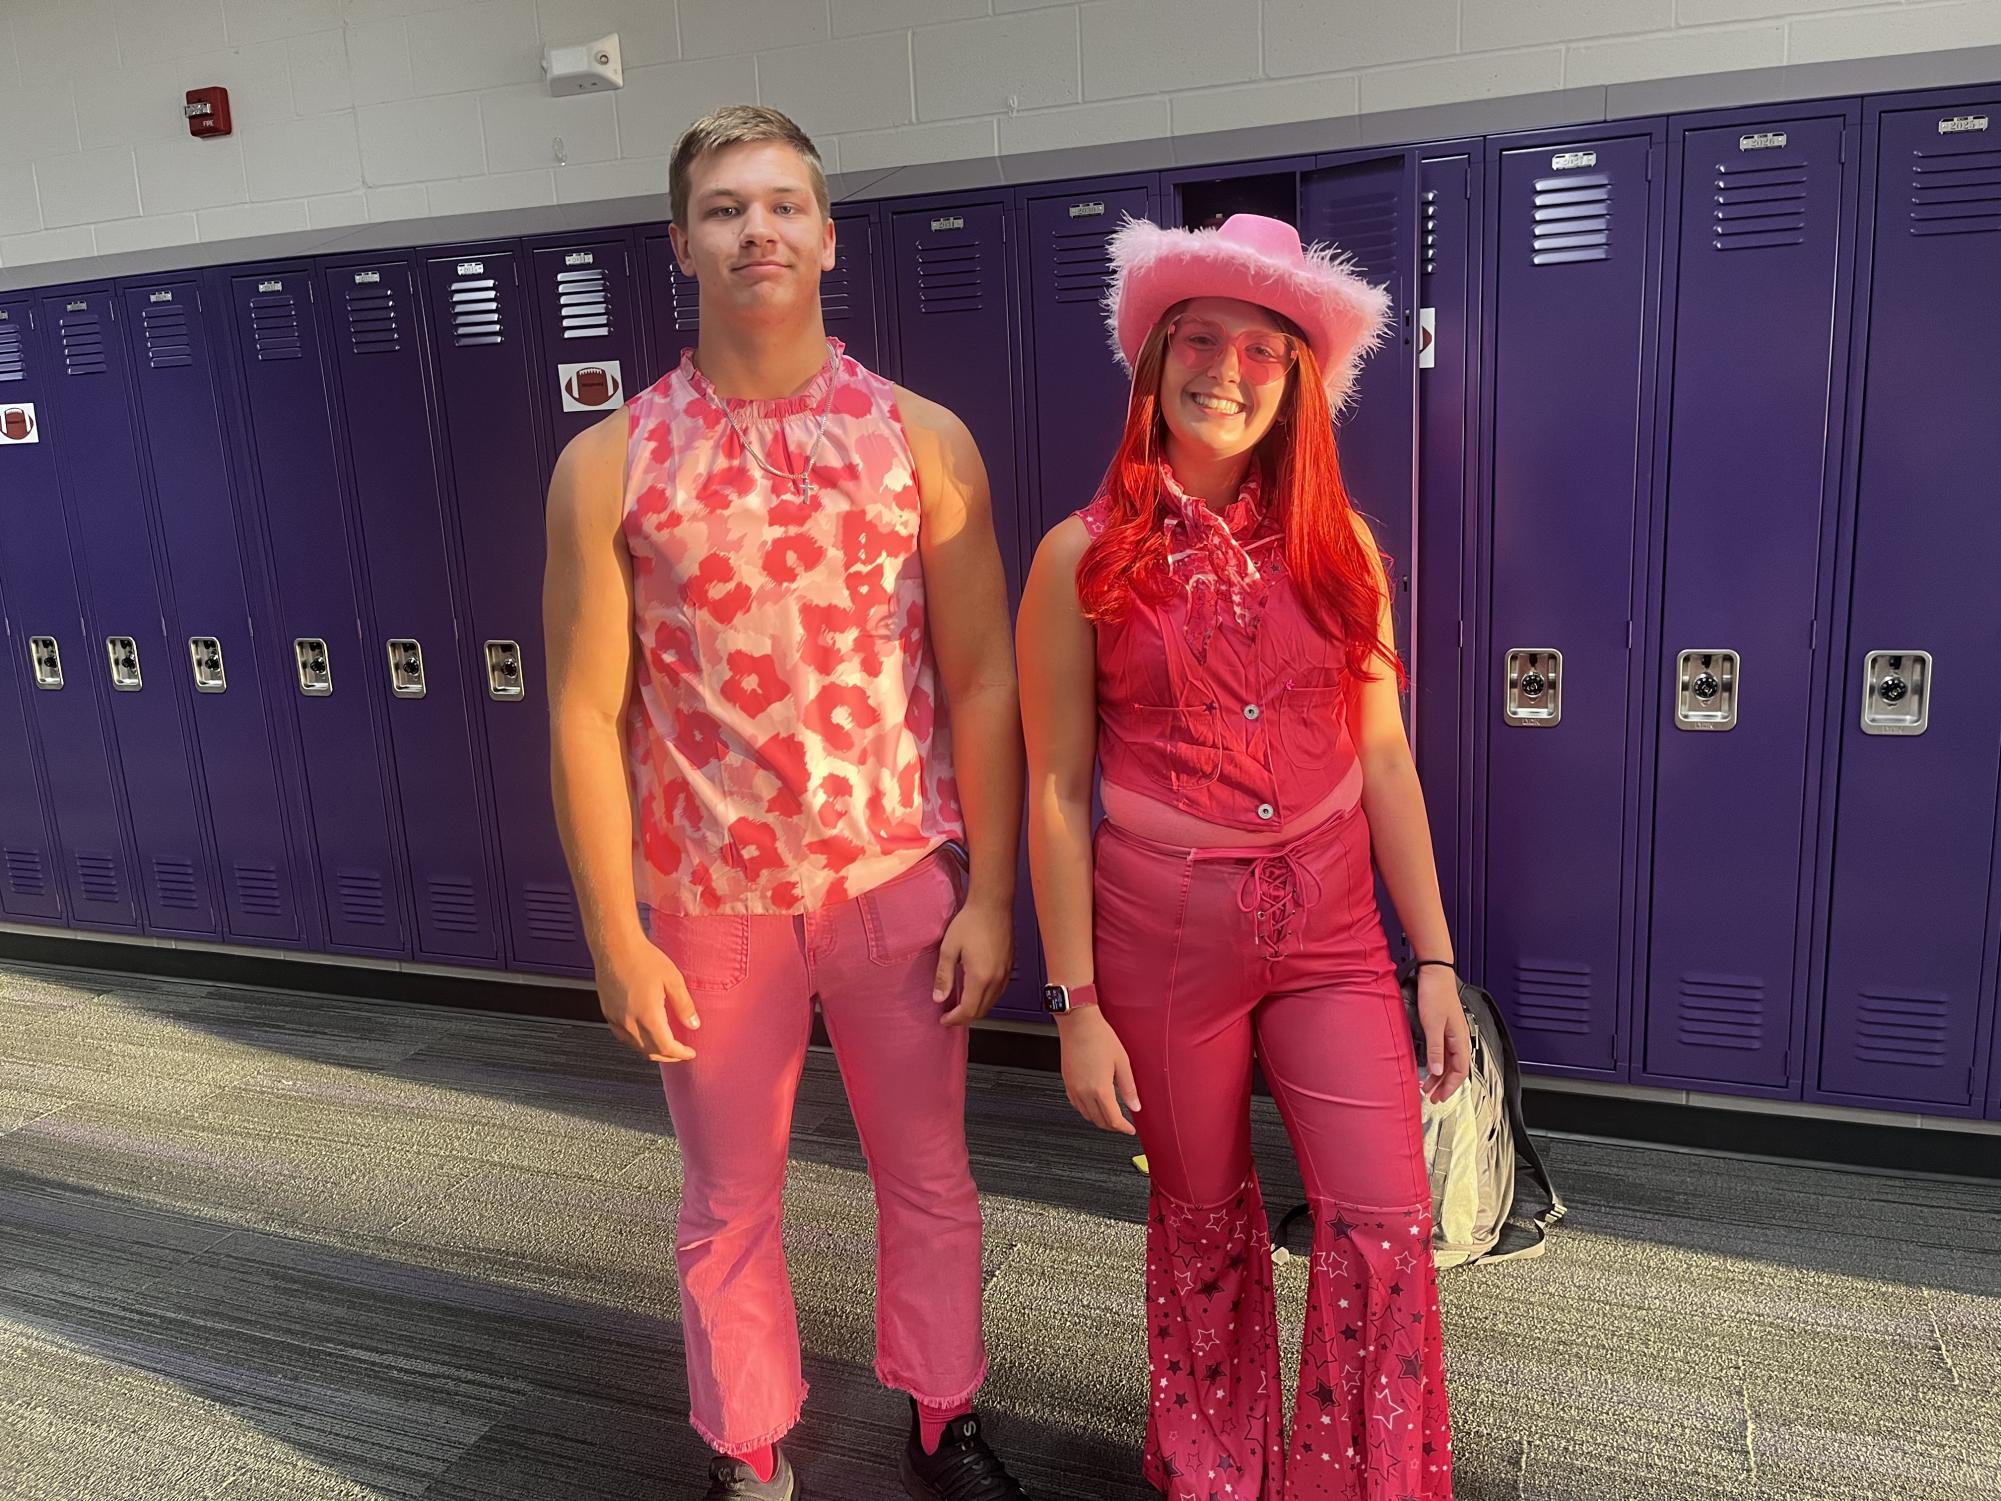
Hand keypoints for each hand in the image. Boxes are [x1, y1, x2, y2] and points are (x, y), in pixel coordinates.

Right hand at [595, 931, 700, 1062]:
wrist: (615, 946)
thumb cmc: (642, 958)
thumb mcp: (673, 980)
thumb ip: (684, 1005)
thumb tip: (693, 1024)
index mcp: (647, 1015)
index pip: (666, 1047)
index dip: (680, 1054)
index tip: (689, 1053)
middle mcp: (629, 1021)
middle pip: (650, 1052)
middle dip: (668, 1056)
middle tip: (680, 1053)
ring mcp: (616, 1019)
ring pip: (635, 1047)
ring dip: (652, 1051)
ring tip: (665, 1046)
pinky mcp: (608, 1013)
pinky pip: (623, 1037)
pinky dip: (636, 1042)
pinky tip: (644, 1036)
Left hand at [935, 897, 1013, 1025]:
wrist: (992, 905)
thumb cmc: (971, 922)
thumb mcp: (949, 948)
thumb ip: (943, 975)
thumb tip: (938, 997)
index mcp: (980, 977)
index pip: (969, 1010)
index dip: (954, 1019)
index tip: (943, 1019)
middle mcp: (996, 979)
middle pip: (982, 1010)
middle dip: (964, 1017)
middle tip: (949, 1014)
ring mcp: (1005, 973)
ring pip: (992, 1003)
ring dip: (976, 1008)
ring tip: (960, 1005)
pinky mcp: (1009, 966)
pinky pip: (998, 992)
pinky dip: (986, 998)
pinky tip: (976, 991)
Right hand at [1058, 1007, 1140, 1134]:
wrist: (1078, 1023)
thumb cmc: (1099, 1037)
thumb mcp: (1122, 1062)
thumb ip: (1129, 1087)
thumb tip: (1135, 1105)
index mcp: (1100, 1089)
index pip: (1113, 1119)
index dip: (1124, 1128)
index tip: (1130, 1129)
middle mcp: (1084, 1092)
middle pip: (1099, 1121)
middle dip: (1112, 1126)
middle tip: (1123, 1124)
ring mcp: (1073, 1088)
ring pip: (1086, 1115)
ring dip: (1099, 1120)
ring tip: (1110, 1115)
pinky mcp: (1067, 1082)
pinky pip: (1076, 1105)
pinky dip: (1087, 1110)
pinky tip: (1094, 1104)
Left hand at [1416, 966, 1470, 1102]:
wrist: (1434, 973)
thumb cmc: (1435, 993)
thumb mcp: (1433, 1025)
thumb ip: (1435, 1049)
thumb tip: (1438, 1070)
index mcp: (1460, 1039)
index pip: (1460, 1071)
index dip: (1450, 1087)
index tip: (1440, 1097)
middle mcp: (1459, 1037)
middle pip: (1455, 1068)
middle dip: (1444, 1085)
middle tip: (1432, 1096)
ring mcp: (1452, 1032)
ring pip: (1449, 1060)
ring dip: (1440, 1074)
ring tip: (1428, 1085)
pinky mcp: (1444, 1026)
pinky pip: (1444, 1051)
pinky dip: (1437, 1062)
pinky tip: (1429, 1065)